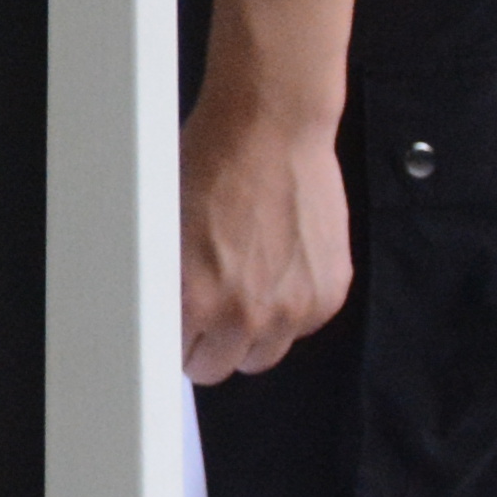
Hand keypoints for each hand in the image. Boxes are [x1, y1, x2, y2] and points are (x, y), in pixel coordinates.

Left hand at [182, 88, 353, 382]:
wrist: (270, 130)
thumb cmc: (211, 164)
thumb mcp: (169, 228)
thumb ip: (172, 283)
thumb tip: (166, 313)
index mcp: (198, 299)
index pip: (181, 358)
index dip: (177, 342)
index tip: (177, 333)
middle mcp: (248, 313)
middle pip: (223, 367)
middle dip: (210, 345)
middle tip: (205, 316)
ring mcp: (295, 307)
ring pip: (265, 353)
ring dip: (251, 334)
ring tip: (241, 290)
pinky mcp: (330, 292)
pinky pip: (303, 327)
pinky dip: (289, 309)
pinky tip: (275, 270)